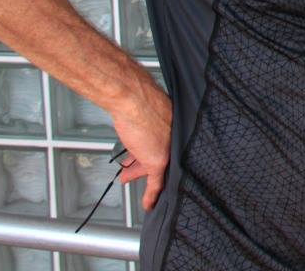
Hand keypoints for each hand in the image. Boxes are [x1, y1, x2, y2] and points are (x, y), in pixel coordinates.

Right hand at [110, 82, 171, 210]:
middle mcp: (177, 138)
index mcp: (176, 124)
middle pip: (163, 155)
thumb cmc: (138, 98)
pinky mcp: (159, 160)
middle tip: (133, 168)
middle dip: (144, 162)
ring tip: (127, 177)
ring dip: (140, 173)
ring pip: (158, 168)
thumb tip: (137, 114)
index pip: (170, 143)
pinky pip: (156, 183)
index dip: (158, 149)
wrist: (133, 98)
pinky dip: (151, 195)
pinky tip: (148, 205)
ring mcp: (170, 149)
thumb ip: (148, 116)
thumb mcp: (146, 109)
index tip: (148, 154)